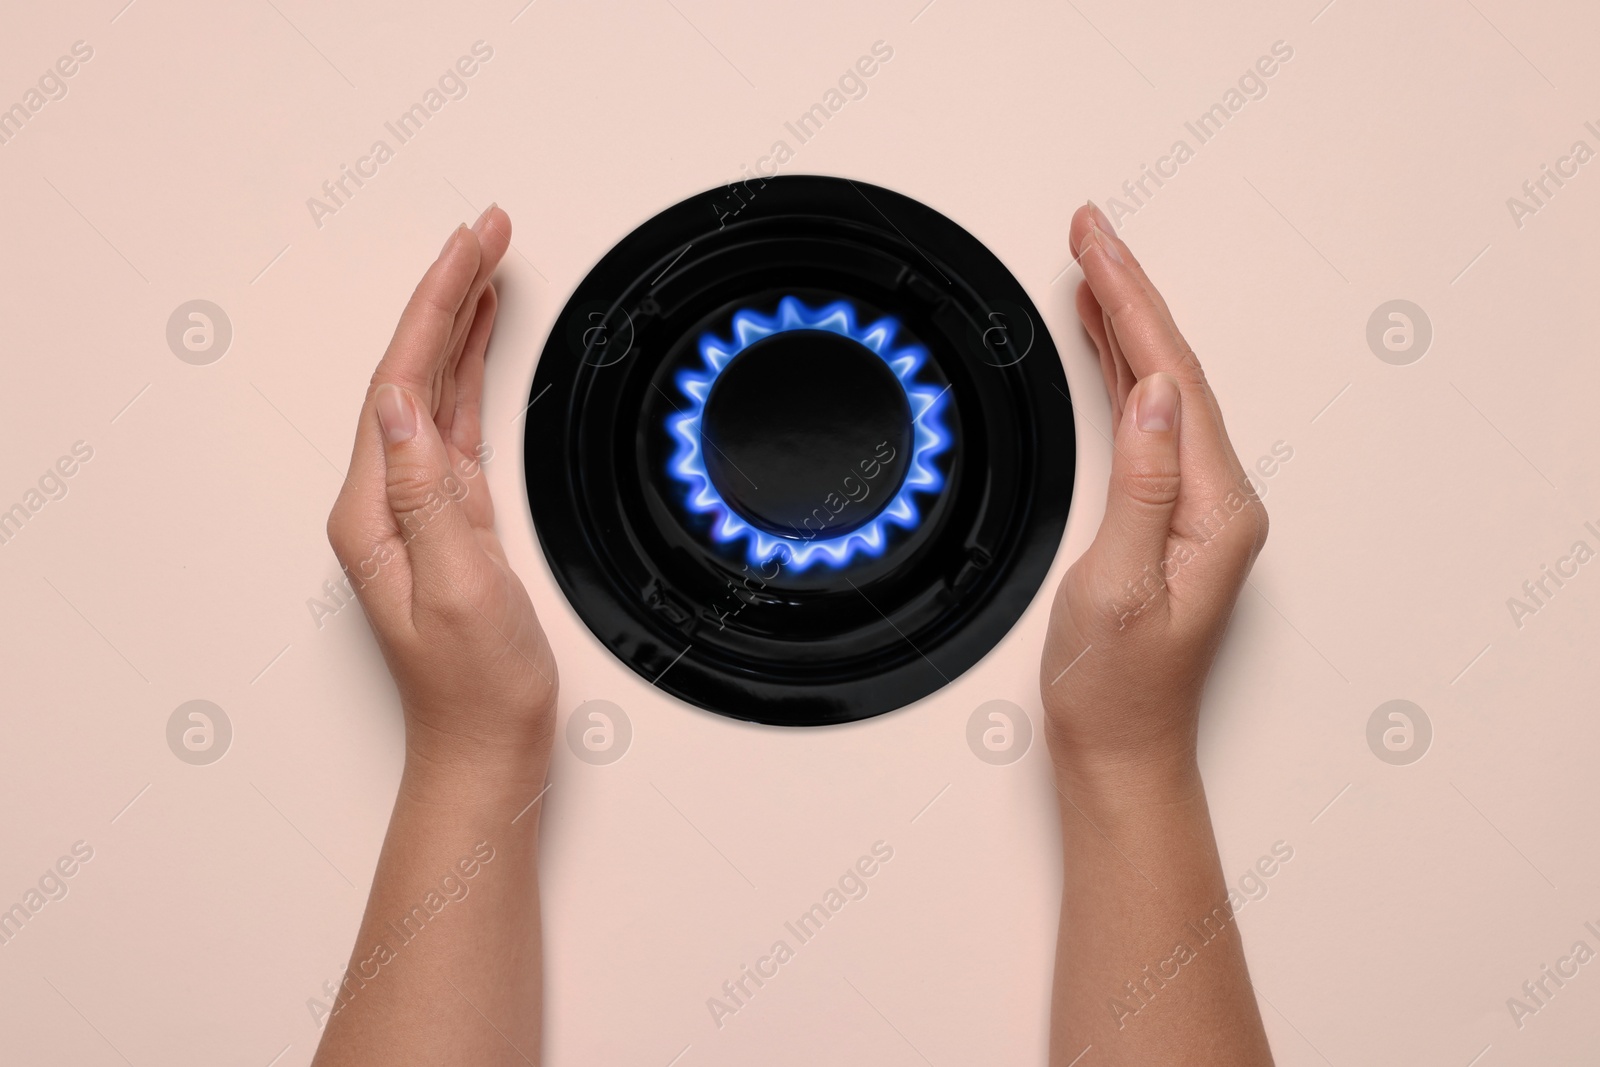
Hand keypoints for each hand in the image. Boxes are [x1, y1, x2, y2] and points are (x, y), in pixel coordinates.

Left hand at [326, 206, 557, 784]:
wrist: (486, 748)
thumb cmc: (476, 686)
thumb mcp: (460, 586)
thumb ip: (428, 492)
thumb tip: (401, 401)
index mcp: (376, 510)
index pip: (400, 379)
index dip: (437, 303)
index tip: (473, 245)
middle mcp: (386, 500)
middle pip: (412, 368)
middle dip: (450, 291)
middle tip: (490, 227)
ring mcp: (417, 506)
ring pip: (434, 387)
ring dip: (461, 322)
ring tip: (489, 263)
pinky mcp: (451, 518)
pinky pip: (456, 422)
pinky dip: (471, 372)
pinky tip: (483, 343)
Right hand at [1040, 203, 1266, 782]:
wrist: (1120, 748)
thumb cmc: (1118, 686)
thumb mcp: (1122, 586)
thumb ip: (1144, 486)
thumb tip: (1157, 394)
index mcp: (1218, 507)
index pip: (1174, 377)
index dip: (1131, 301)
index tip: (1096, 244)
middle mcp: (1218, 498)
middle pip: (1173, 367)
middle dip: (1128, 291)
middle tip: (1088, 229)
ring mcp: (1195, 506)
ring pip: (1161, 387)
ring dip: (1124, 324)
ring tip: (1091, 268)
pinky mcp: (1168, 516)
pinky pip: (1148, 420)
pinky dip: (1122, 371)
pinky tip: (1104, 347)